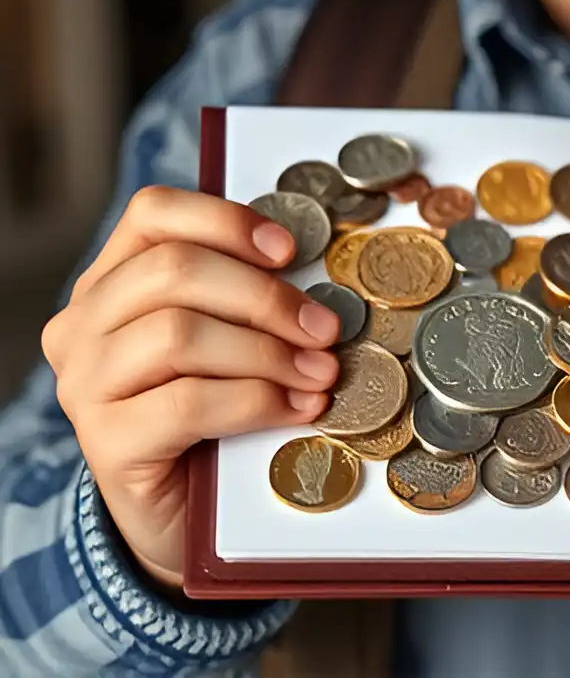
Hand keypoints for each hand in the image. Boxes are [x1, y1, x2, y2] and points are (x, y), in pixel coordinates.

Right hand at [41, 186, 341, 589]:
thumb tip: (317, 276)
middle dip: (265, 297)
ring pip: (180, 334)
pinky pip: (188, 403)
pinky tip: (297, 408)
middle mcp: (83, 325)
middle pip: (174, 272)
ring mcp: (86, 385)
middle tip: (325, 328)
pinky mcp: (105, 442)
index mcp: (111, 283)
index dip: (226, 221)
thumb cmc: (212, 418)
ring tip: (319, 374)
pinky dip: (256, 400)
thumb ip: (244, 301)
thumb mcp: (226, 343)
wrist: (183, 514)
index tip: (289, 250)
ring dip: (266, 352)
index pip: (153, 216)